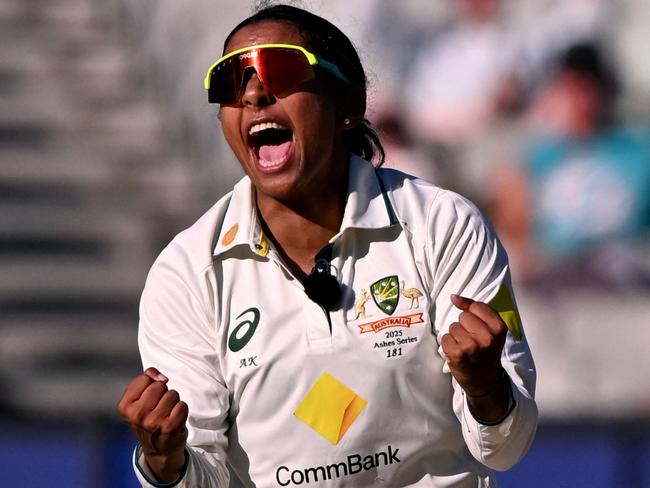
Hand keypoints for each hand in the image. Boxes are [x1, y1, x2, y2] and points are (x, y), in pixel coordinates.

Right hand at [118, 367, 188, 482]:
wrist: (159, 450)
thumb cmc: (149, 421)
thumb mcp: (138, 400)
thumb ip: (146, 379)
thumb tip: (160, 377)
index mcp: (125, 406)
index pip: (145, 378)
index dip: (151, 384)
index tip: (149, 397)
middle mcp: (137, 415)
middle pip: (159, 385)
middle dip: (163, 393)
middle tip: (159, 408)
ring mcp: (154, 422)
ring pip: (172, 394)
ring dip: (173, 402)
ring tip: (167, 414)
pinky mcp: (170, 427)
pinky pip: (182, 405)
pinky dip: (181, 410)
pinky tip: (174, 419)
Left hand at [441, 294, 509, 420]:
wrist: (485, 381)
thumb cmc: (486, 351)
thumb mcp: (490, 329)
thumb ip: (473, 308)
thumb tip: (453, 297)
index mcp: (499, 328)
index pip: (476, 307)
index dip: (474, 316)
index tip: (480, 329)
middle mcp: (487, 337)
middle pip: (463, 317)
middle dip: (465, 327)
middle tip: (473, 341)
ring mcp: (472, 346)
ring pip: (453, 327)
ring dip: (456, 336)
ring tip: (466, 348)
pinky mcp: (457, 354)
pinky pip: (445, 338)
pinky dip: (448, 345)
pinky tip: (458, 354)